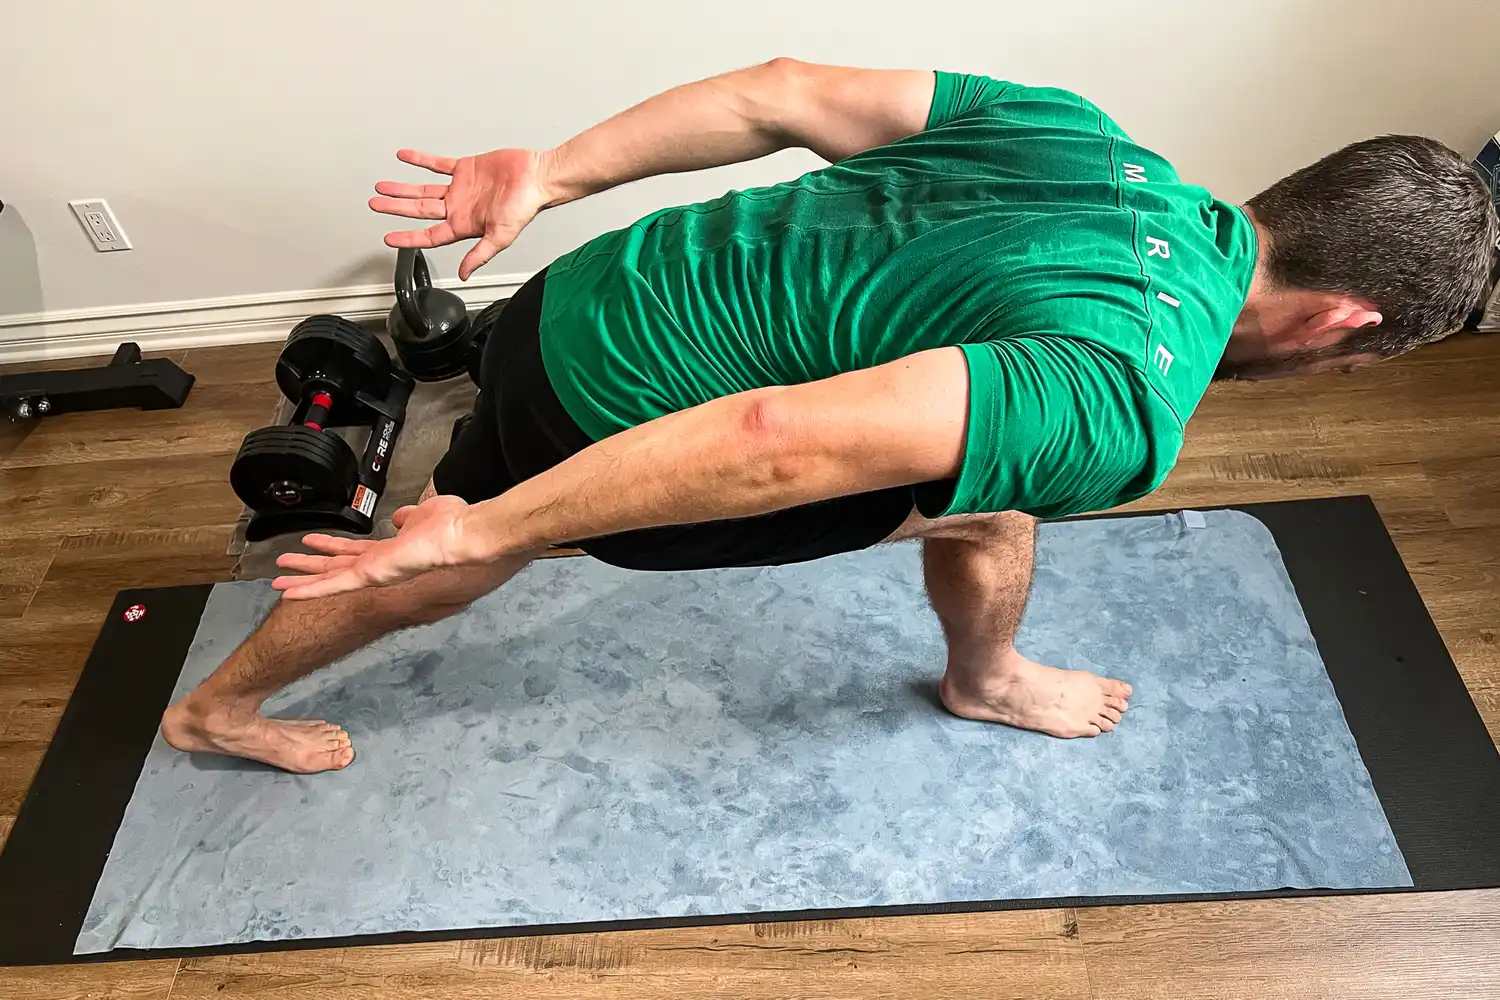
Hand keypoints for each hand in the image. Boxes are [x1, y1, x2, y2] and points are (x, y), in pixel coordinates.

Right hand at [272, 495, 476, 600]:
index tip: (311, 543)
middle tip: (284, 565)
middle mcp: (381, 565)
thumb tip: (401, 516)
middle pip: (336, 567)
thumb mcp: (424, 514)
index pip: (354, 552)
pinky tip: (289, 592)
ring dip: (303, 580)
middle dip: (309, 566)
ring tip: (277, 580)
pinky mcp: (371, 577)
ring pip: (330, 579)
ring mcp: (375, 573)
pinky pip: (335, 585)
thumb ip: (409, 517)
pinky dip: (310, 590)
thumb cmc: (454, 524)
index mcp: (391, 551)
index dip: (331, 548)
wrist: (466, 535)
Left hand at [370, 148, 553, 279]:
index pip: (429, 235)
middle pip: (420, 210)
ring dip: (403, 188)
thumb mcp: (501, 236)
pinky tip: (405, 158)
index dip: (408, 238)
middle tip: (376, 205)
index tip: (389, 238)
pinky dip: (420, 161)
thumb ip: (480, 254)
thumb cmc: (525, 207)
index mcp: (464, 225)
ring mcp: (460, 188)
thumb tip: (464, 274)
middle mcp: (459, 208)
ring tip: (383, 186)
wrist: (536, 177)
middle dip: (396, 208)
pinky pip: (437, 165)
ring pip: (423, 189)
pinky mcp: (465, 169)